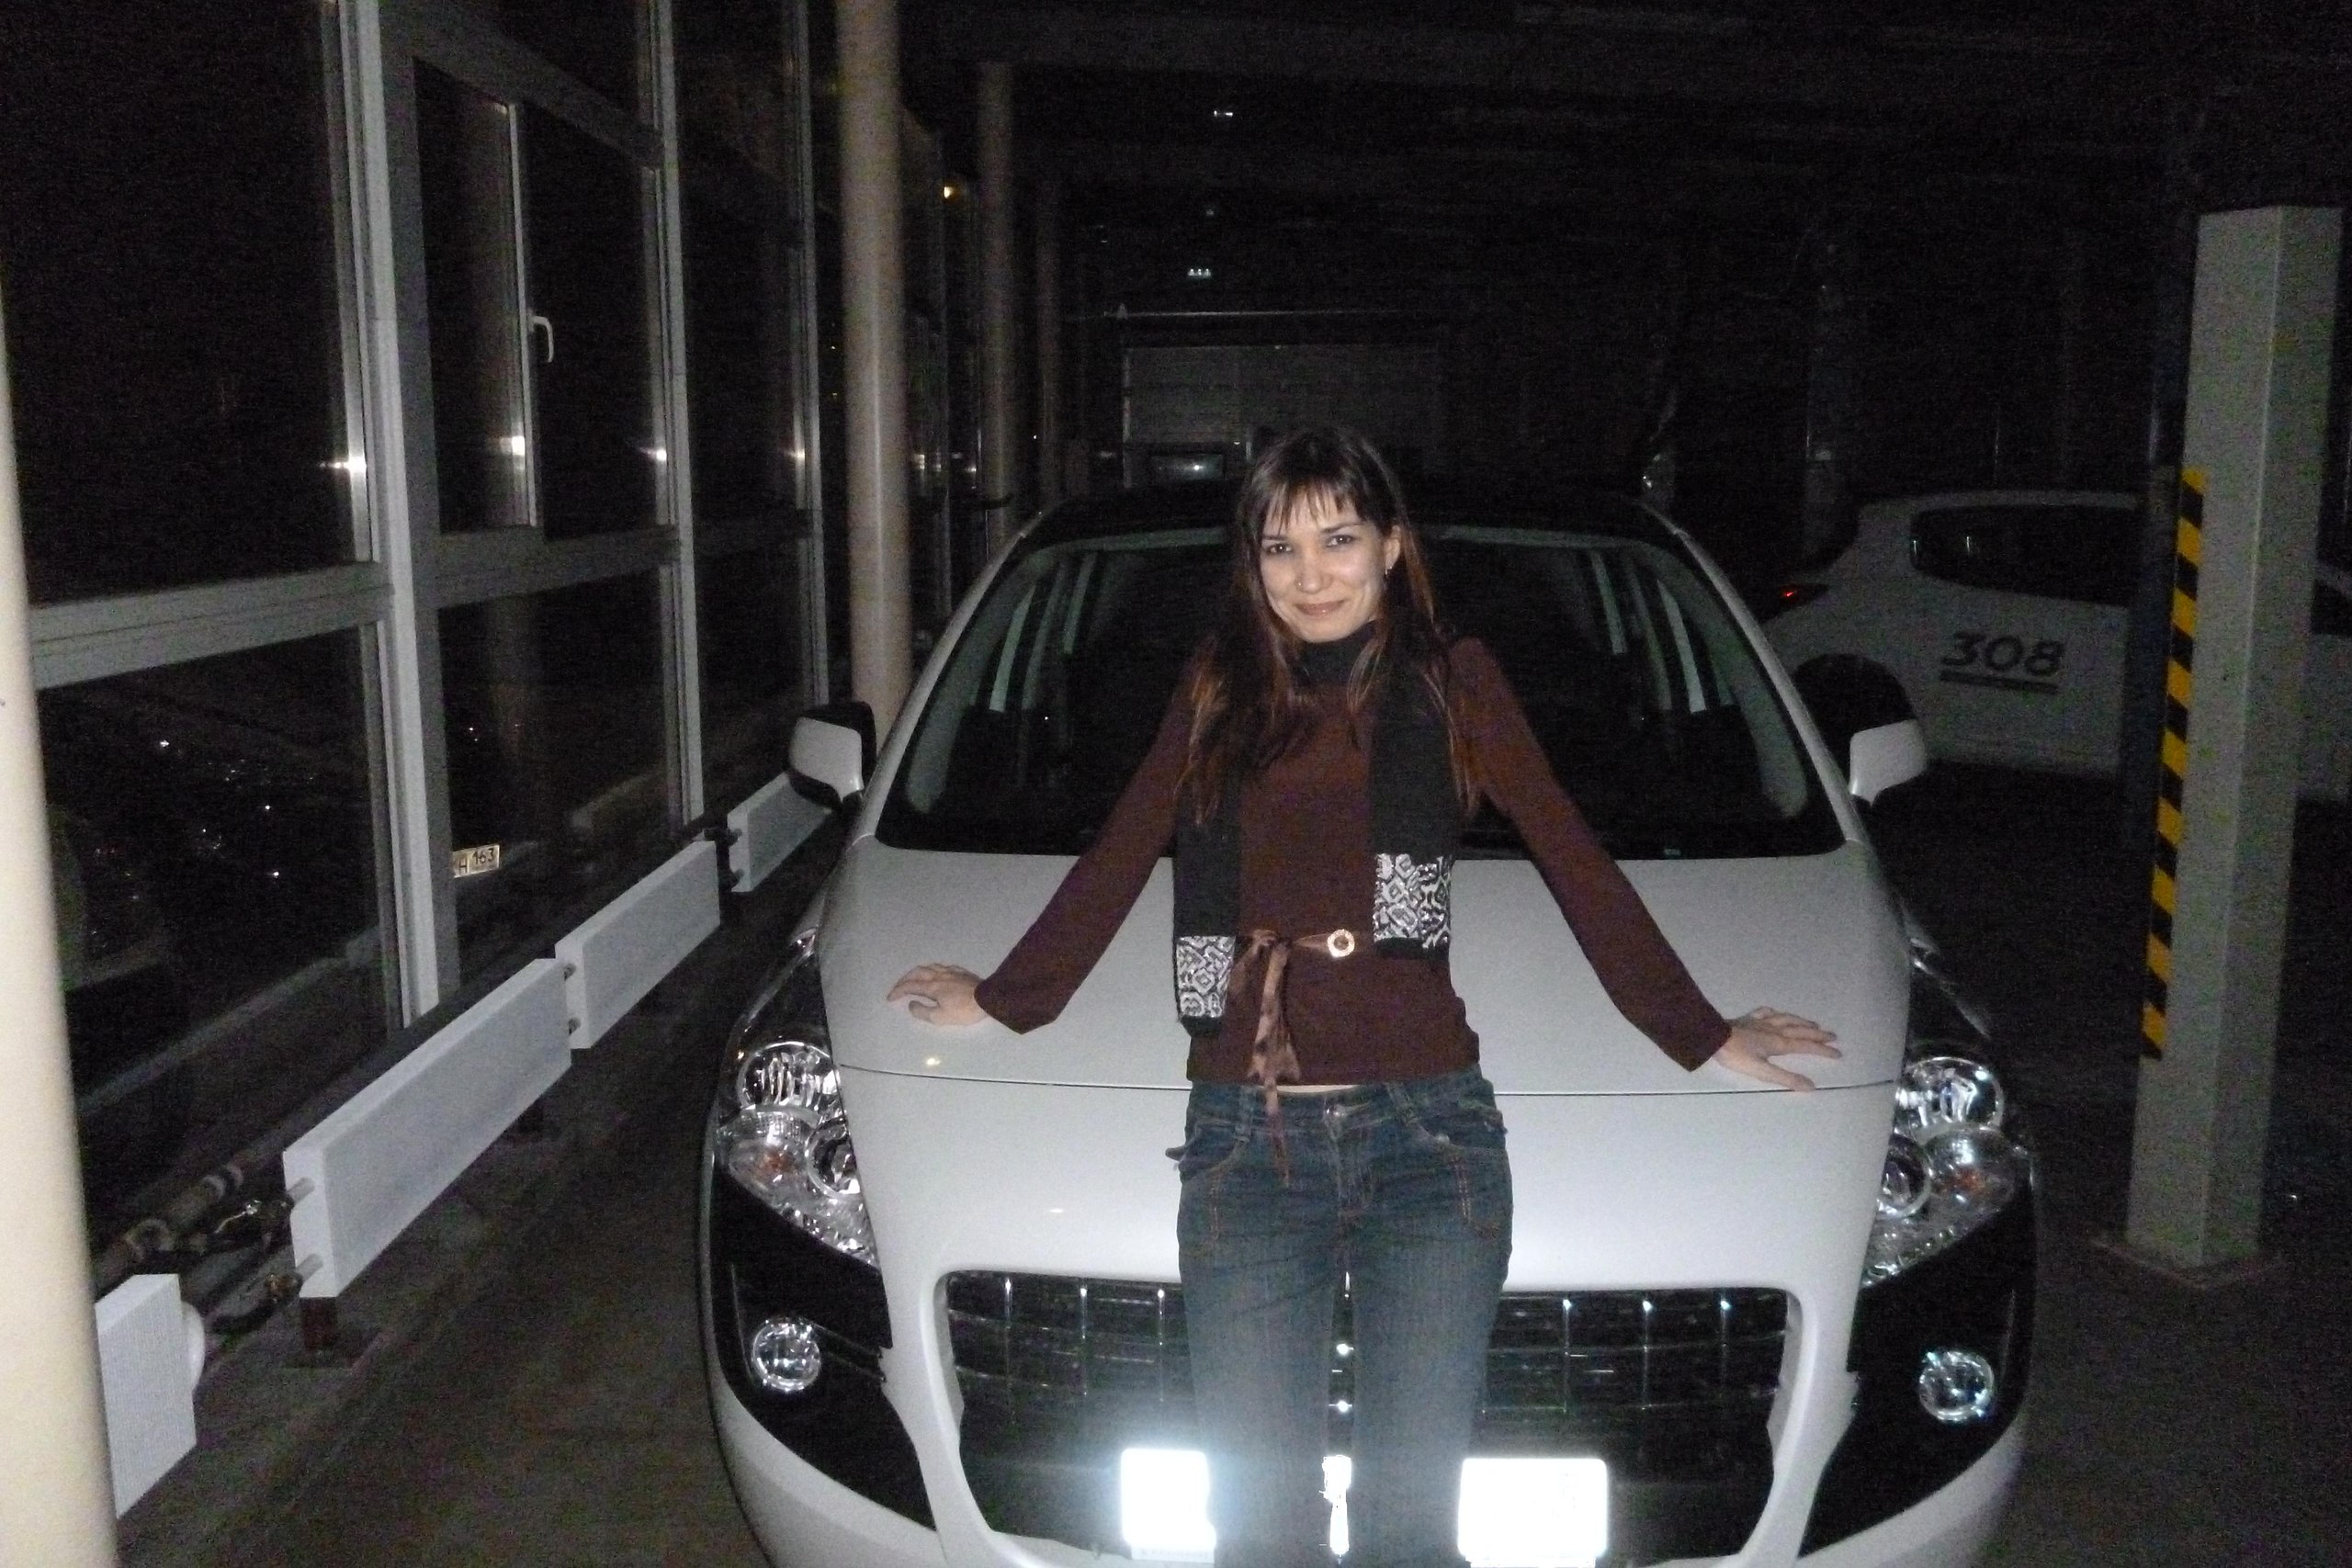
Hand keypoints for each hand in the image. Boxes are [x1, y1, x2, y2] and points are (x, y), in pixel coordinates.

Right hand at [888, 963, 987, 1026]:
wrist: (988, 999)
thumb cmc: (964, 1010)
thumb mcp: (940, 1017)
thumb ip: (922, 1011)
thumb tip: (911, 1004)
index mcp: (932, 986)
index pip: (910, 986)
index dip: (898, 991)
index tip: (890, 997)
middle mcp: (939, 975)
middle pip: (917, 972)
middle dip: (905, 979)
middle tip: (898, 986)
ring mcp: (951, 972)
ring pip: (930, 967)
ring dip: (918, 972)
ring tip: (914, 978)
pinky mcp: (962, 972)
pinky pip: (943, 967)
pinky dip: (934, 970)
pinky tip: (937, 973)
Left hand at [1710, 1007, 1840, 1090]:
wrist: (1713, 1037)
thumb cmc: (1736, 1056)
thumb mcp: (1762, 1071)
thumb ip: (1786, 1078)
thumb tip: (1811, 1086)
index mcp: (1779, 1043)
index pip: (1806, 1046)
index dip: (1823, 1050)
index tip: (1838, 1053)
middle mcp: (1774, 1030)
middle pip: (1801, 1030)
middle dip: (1818, 1034)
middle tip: (1833, 1036)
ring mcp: (1761, 1022)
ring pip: (1787, 1019)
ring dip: (1802, 1021)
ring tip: (1813, 1023)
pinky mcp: (1748, 1019)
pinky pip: (1764, 1012)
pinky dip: (1774, 1012)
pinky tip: (1775, 1012)